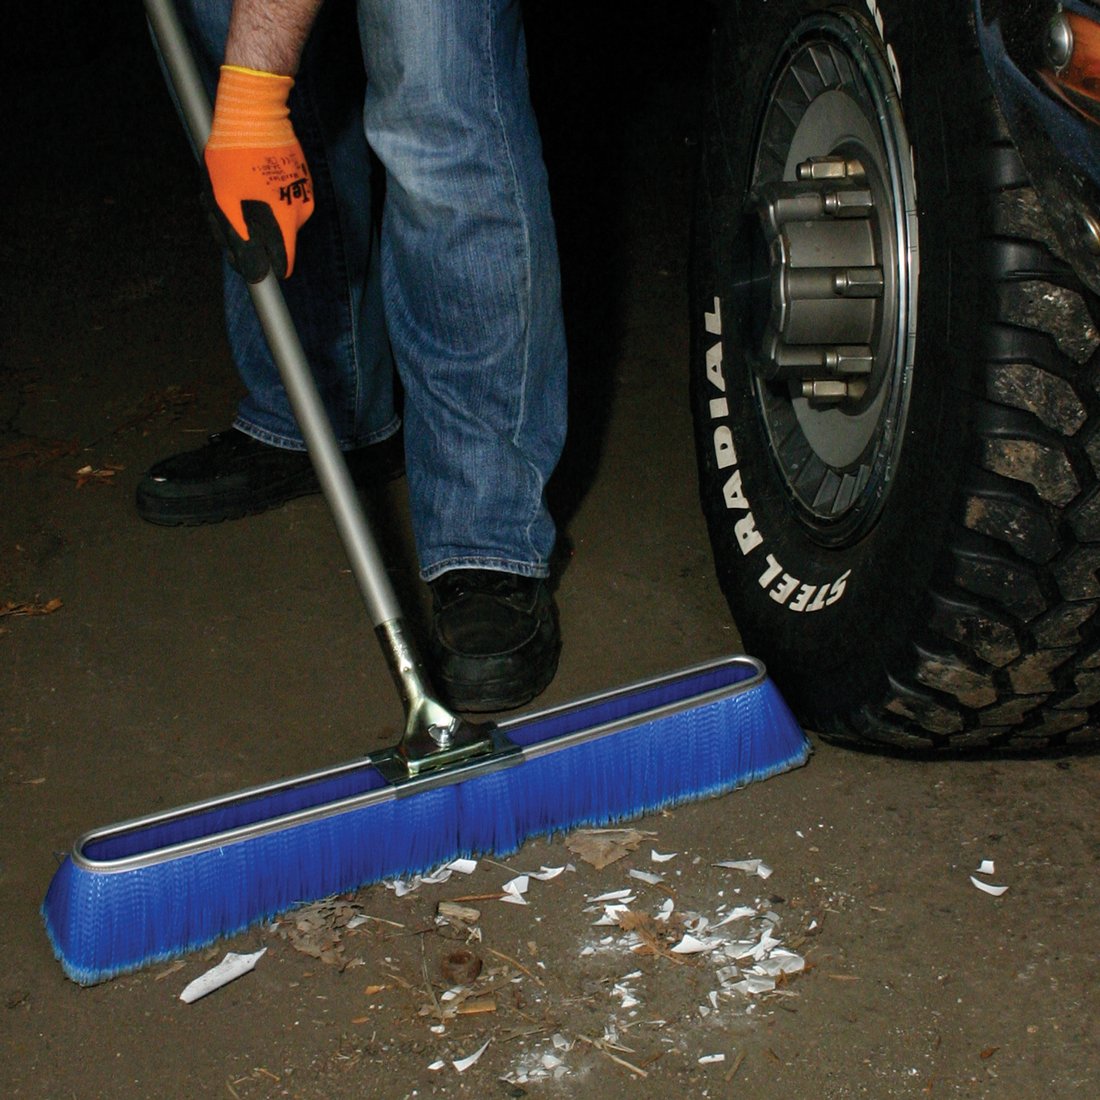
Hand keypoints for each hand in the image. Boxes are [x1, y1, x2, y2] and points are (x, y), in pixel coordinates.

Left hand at [203, 65, 313, 280]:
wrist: (256, 111)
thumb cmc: (235, 155)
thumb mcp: (225, 200)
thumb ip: (240, 239)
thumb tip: (253, 270)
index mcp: (284, 221)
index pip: (284, 263)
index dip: (266, 267)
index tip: (251, 264)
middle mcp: (301, 212)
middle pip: (280, 239)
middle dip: (258, 232)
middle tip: (231, 208)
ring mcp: (305, 192)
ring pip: (282, 217)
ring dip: (262, 210)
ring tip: (239, 185)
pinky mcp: (302, 176)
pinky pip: (284, 196)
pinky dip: (267, 193)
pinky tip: (251, 174)